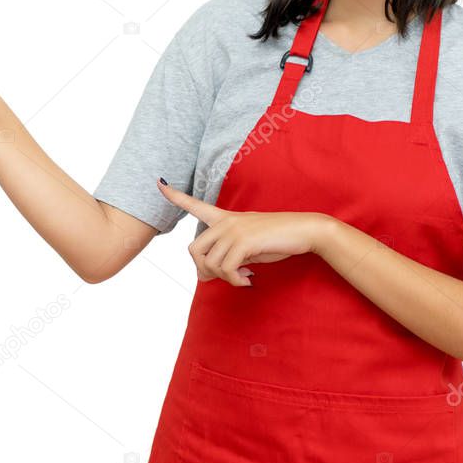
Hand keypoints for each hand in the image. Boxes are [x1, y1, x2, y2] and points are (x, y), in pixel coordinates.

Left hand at [157, 178, 326, 286]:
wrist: (302, 231)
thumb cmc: (276, 239)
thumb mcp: (246, 247)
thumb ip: (225, 256)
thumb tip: (203, 276)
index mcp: (225, 218)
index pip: (195, 205)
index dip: (175, 196)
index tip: (159, 183)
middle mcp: (225, 222)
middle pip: (193, 250)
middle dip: (205, 270)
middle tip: (226, 276)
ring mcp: (233, 230)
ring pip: (209, 264)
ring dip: (224, 278)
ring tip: (242, 276)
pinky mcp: (243, 241)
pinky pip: (226, 269)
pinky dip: (235, 280)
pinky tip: (249, 279)